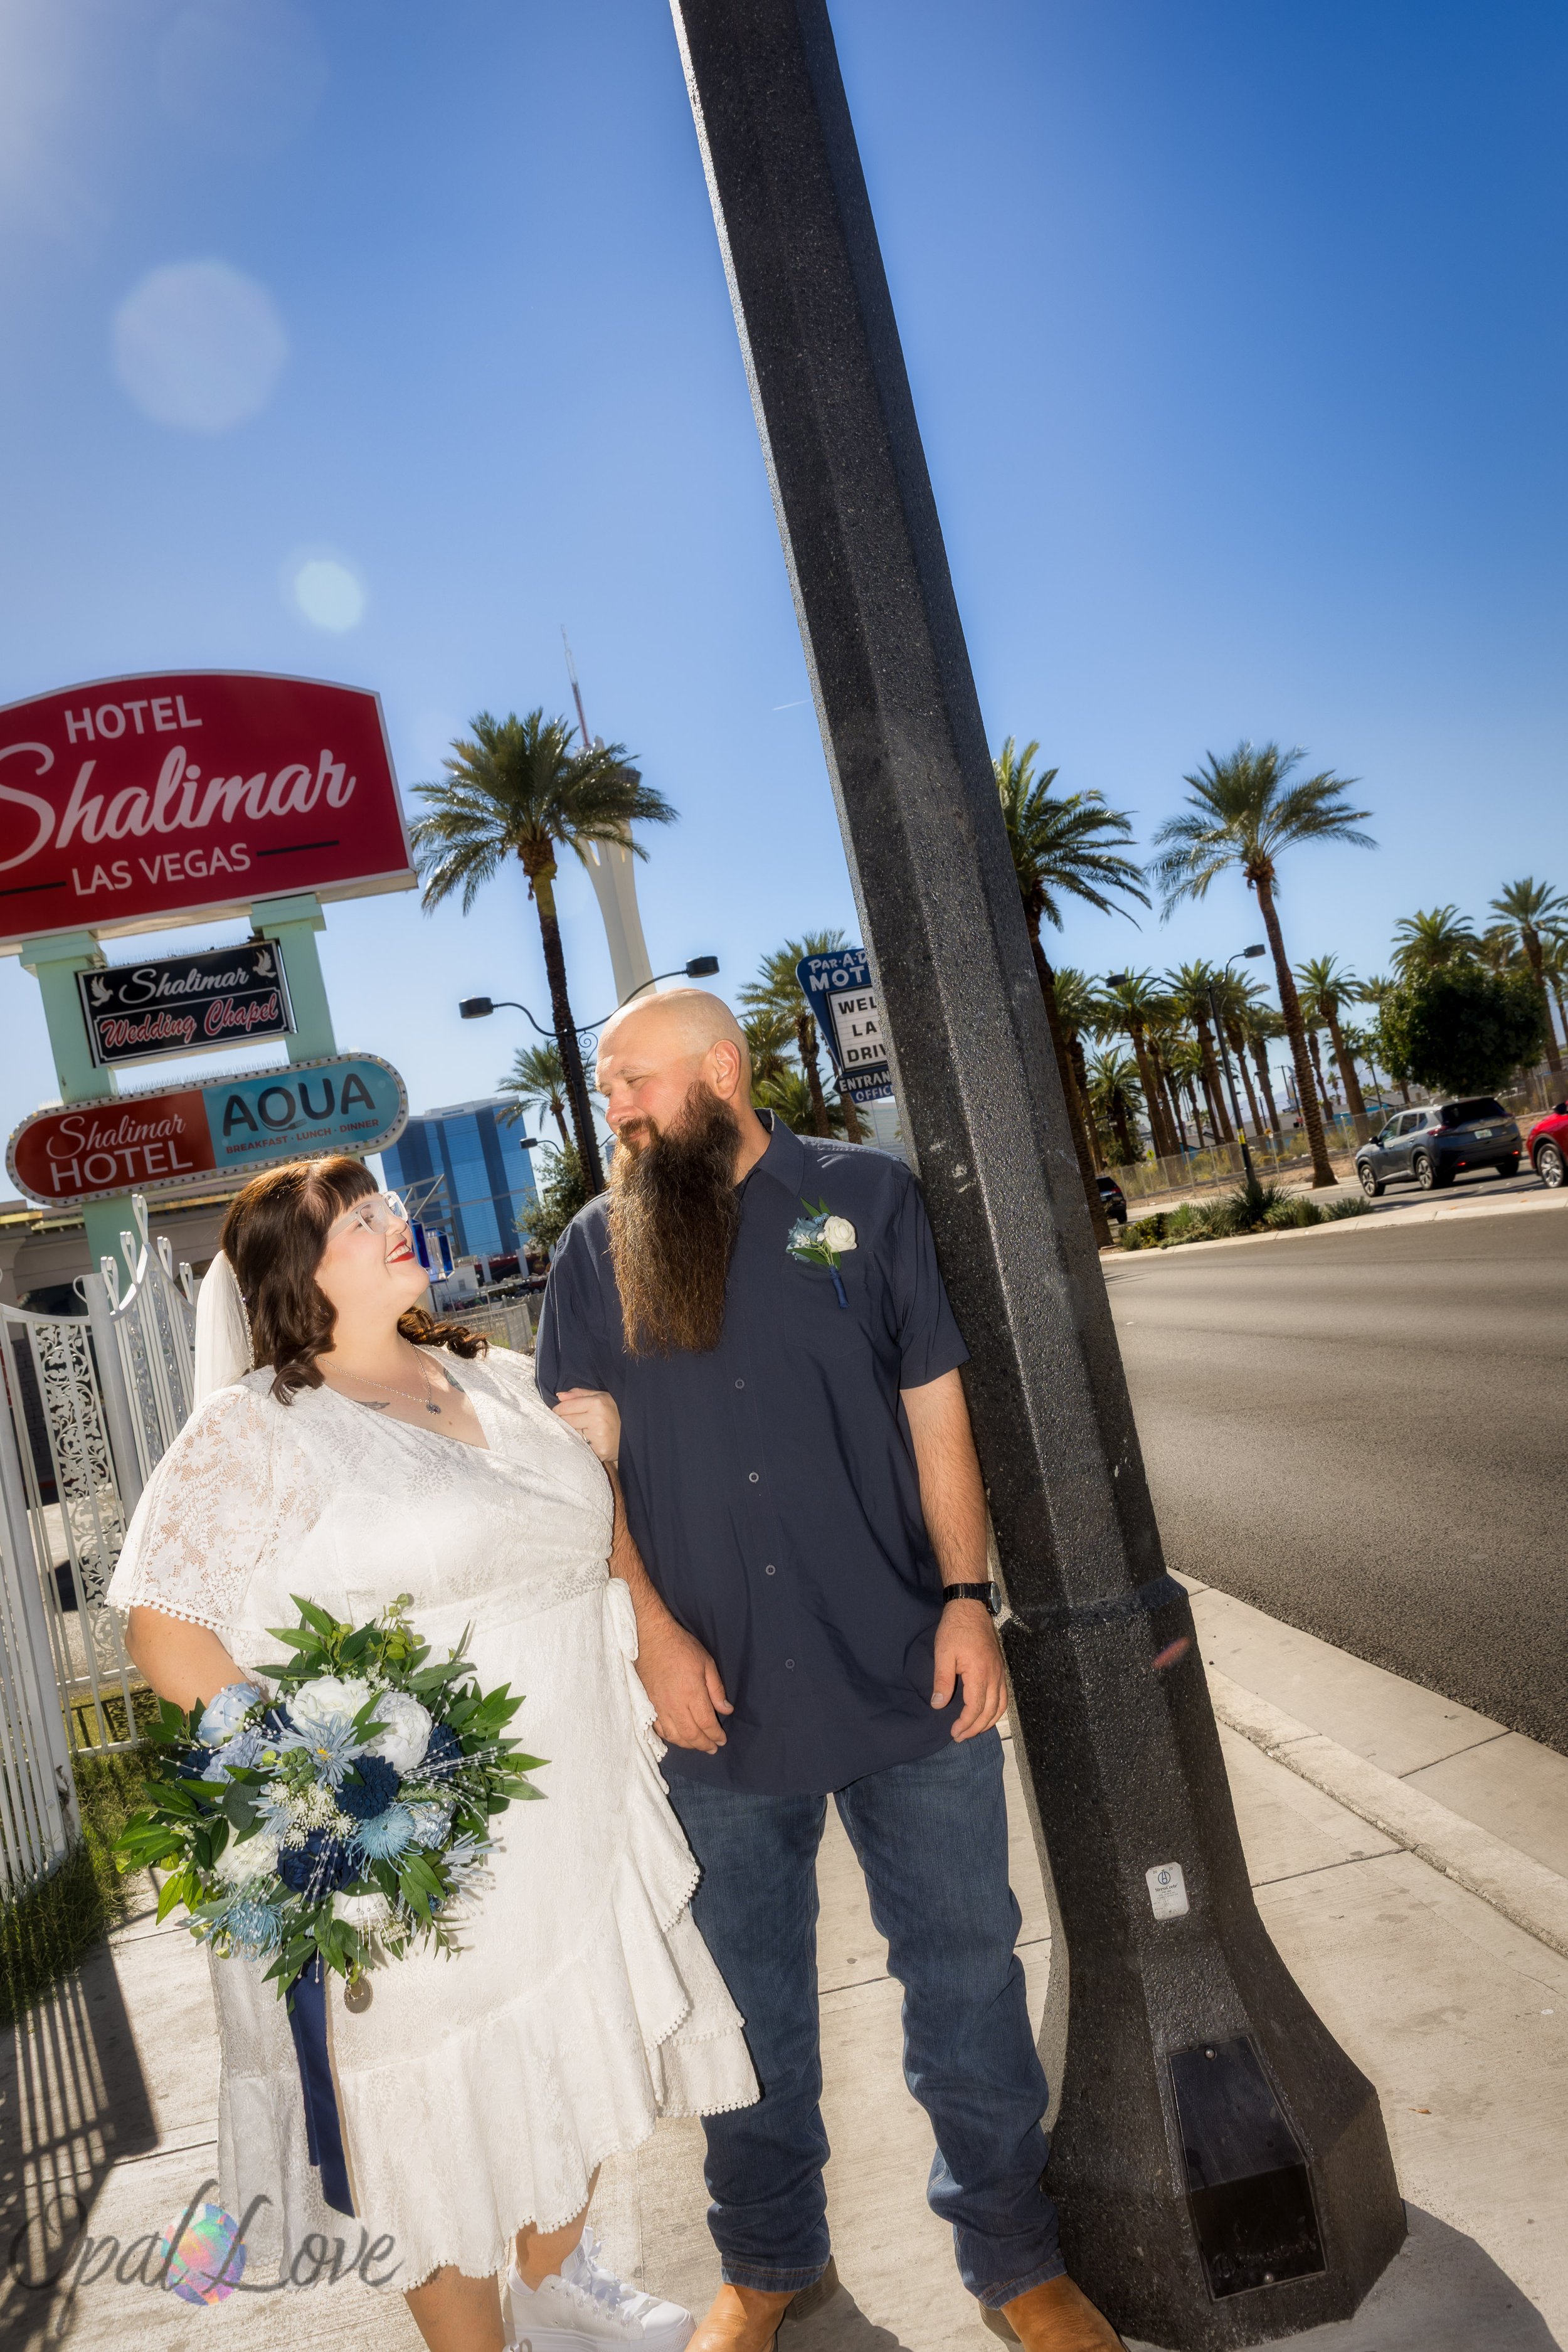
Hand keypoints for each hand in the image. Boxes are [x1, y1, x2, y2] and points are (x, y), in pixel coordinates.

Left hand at [553, 1387, 620, 1463]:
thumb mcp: (601, 1397)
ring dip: (572, 1432)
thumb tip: (559, 1396)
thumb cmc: (613, 1413)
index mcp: (598, 1403)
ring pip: (571, 1433)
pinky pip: (579, 1445)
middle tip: (573, 1421)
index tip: (557, 1412)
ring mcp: (599, 1436)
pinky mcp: (599, 1450)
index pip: (565, 1407)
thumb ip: (579, 1394)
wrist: (632, 1435)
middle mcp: (598, 1419)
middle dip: (564, 1421)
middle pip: (565, 1420)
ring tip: (583, 1430)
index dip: (558, 1409)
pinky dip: (580, 1443)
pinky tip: (588, 1440)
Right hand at [636, 1611, 733, 1751]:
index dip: (715, 1735)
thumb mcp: (707, 1663)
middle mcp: (675, 1704)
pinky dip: (670, 1738)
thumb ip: (717, 1689)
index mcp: (692, 1693)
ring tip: (698, 1745)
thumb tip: (726, 1710)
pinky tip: (678, 1737)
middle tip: (713, 1748)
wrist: (650, 1639)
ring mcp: (659, 1707)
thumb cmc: (681, 1648)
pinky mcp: (648, 1705)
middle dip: (704, 1745)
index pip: (706, 1724)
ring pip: (674, 1736)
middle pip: (691, 1735)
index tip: (722, 1740)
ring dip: (688, 1745)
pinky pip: (659, 1729)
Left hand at [931, 1599, 1006, 1740]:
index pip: (976, 1708)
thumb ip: (942, 1680)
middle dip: (975, 1728)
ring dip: (988, 1722)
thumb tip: (938, 1705)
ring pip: (1000, 1706)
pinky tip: (985, 1714)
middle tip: (960, 1737)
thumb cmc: (955, 1629)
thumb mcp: (943, 1654)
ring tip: (972, 1730)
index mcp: (980, 1673)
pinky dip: (996, 1710)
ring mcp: (1000, 1672)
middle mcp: (995, 1676)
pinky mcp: (1000, 1668)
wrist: (970, 1607)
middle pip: (990, 1711)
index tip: (954, 1732)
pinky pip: (1003, 1696)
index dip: (965, 1724)